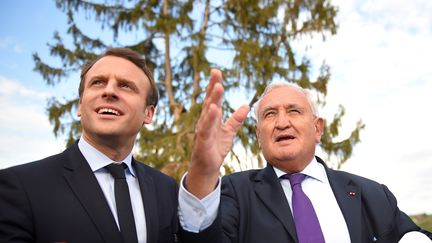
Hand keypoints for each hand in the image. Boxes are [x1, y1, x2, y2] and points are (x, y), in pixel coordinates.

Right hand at [186, 69, 249, 198]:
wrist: (207, 167)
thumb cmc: (215, 148)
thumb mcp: (228, 132)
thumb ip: (236, 119)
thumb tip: (246, 106)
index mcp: (212, 117)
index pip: (214, 98)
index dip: (215, 85)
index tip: (217, 71)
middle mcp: (206, 120)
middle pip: (210, 100)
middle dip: (213, 86)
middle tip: (216, 71)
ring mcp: (203, 129)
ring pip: (208, 111)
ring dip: (213, 99)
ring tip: (218, 86)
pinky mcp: (203, 140)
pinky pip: (206, 127)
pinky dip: (210, 118)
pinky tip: (214, 108)